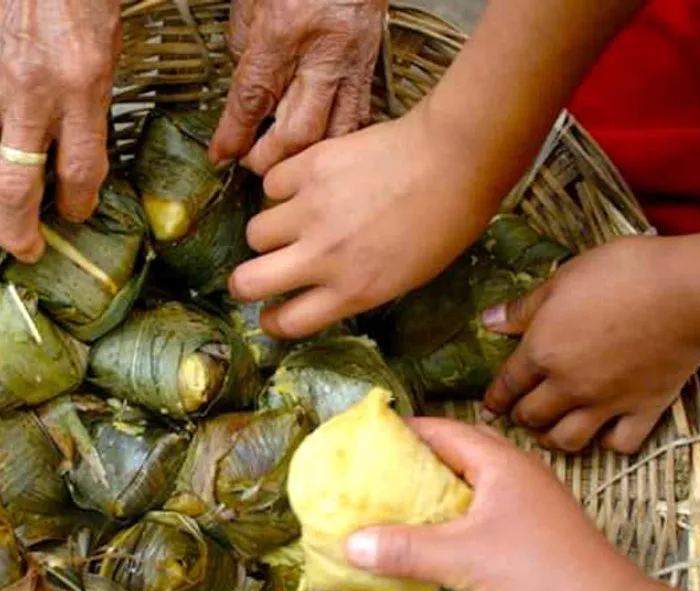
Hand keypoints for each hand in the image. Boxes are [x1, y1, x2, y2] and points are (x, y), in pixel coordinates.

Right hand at [0, 0, 120, 259]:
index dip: (77, 205)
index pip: (78, 169)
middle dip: (16, 230)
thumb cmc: (76, 1)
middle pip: (14, 184)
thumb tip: (72, 170)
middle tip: (23, 250)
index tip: (75, 216)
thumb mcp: (104, 54)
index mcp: (79, 84)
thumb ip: (91, 113)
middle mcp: (28, 92)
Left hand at [210, 0, 386, 174]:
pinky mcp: (371, 63)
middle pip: (297, 131)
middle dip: (270, 157)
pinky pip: (358, 115)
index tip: (221, 156)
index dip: (233, 136)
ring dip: (305, 155)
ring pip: (333, 132)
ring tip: (284, 159)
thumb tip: (244, 94)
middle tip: (250, 161)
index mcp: (283, 30)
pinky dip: (336, 136)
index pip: (252, 99)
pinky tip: (320, 144)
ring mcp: (353, 61)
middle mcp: (323, 52)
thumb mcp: (252, 0)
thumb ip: (244, 45)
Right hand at [230, 106, 496, 337]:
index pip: (286, 322)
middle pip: (246, 283)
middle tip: (256, 275)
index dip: (272, 321)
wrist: (455, 158)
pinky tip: (307, 184)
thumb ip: (355, 287)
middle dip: (244, 285)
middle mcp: (323, 256)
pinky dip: (283, 187)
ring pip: (255, 233)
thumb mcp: (405, 276)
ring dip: (270, 232)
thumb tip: (321, 288)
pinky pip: (272, 185)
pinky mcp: (309, 168)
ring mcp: (311, 211)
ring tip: (293, 221)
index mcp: (352, 290)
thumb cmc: (446, 221)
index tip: (271, 314)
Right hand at [342, 418, 648, 590]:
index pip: (442, 431)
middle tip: (359, 479)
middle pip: (449, 461)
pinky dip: (438, 535)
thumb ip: (403, 549)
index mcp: (502, 465)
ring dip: (421, 504)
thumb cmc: (542, 580)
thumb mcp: (464, 560)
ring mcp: (518, 516)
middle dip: (405, 468)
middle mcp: (511, 482)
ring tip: (374, 514)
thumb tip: (348, 544)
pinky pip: (468, 530)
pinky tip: (409, 553)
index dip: (400, 431)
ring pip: (459, 498)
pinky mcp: (520, 549)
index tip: (358, 441)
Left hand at [482, 236, 699, 453]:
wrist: (686, 291)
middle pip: (531, 416)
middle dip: (521, 417)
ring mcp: (606, 401)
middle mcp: (568, 385)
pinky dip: (610, 444)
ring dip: (554, 439)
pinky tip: (606, 434)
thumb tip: (488, 321)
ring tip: (552, 432)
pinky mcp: (644, 408)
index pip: (506, 385)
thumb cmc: (621, 274)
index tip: (490, 408)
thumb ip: (523, 308)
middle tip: (522, 414)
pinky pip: (620, 443)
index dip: (494, 399)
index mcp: (542, 352)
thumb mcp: (561, 281)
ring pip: (568, 439)